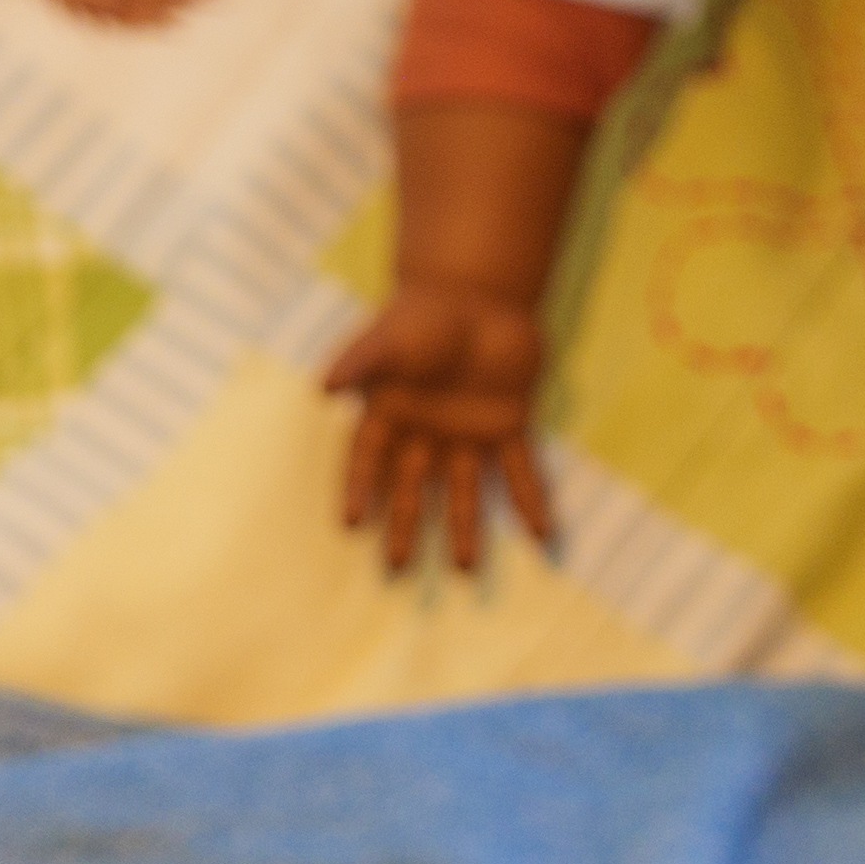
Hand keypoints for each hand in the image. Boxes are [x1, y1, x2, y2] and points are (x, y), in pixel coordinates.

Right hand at [323, 279, 557, 577]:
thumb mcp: (386, 335)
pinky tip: (542, 532)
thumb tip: (322, 388)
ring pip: (465, 491)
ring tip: (464, 569)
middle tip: (397, 568)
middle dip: (404, 527)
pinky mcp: (508, 425)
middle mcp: (426, 434)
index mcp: (390, 414)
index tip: (351, 523)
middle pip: (411, 490)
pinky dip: (531, 500)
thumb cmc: (423, 314)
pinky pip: (521, 471)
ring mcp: (469, 433)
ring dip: (466, 529)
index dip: (358, 490)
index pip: (367, 461)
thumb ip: (357, 360)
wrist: (479, 293)